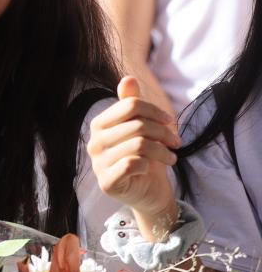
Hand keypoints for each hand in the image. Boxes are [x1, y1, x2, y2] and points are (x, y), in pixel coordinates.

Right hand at [87, 76, 180, 229]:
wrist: (148, 192)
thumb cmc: (146, 157)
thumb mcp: (142, 128)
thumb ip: (132, 105)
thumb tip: (128, 78)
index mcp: (100, 125)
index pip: (130, 105)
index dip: (155, 110)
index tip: (170, 121)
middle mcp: (94, 143)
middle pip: (137, 124)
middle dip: (163, 132)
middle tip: (176, 142)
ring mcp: (98, 164)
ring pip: (138, 144)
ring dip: (162, 150)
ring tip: (171, 156)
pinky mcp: (107, 182)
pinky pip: (132, 164)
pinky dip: (150, 164)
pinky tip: (154, 168)